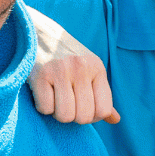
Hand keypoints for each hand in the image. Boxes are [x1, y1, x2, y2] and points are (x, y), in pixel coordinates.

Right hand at [24, 7, 118, 123]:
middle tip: (66, 102)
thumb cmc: (67, 58)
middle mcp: (82, 68)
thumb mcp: (89, 71)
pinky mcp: (40, 74)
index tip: (82, 108)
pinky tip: (43, 94)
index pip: (103, 110)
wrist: (39, 34)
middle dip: (74, 116)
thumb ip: (101, 95)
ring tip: (55, 98)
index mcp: (97, 68)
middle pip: (83, 117)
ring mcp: (61, 70)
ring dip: (57, 113)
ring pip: (65, 116)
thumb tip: (115, 121)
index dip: (92, 116)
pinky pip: (46, 109)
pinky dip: (43, 107)